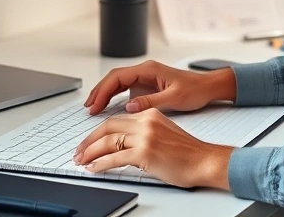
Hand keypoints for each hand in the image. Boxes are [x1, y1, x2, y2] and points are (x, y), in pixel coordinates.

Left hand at [73, 108, 233, 188]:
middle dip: (88, 141)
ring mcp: (145, 136)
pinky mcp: (145, 152)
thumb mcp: (163, 133)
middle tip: (78, 152)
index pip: (115, 121)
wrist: (205, 161)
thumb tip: (121, 146)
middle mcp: (146, 121)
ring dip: (91, 152)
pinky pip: (115, 158)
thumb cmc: (188, 153)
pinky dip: (101, 163)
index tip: (88, 142)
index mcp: (150, 114)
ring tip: (82, 161)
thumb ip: (143, 133)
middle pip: (107, 128)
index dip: (97, 132)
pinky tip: (94, 168)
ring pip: (108, 142)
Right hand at [84, 60, 235, 114]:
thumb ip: (151, 102)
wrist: (208, 87)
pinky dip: (115, 97)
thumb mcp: (174, 98)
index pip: (118, 77)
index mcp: (149, 70)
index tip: (95, 105)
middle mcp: (145, 71)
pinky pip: (125, 89)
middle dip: (99, 92)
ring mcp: (145, 78)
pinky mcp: (147, 85)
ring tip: (93, 107)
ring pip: (118, 83)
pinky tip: (108, 106)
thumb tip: (128, 106)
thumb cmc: (195, 90)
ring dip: (105, 94)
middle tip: (89, 108)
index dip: (104, 91)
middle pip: (114, 78)